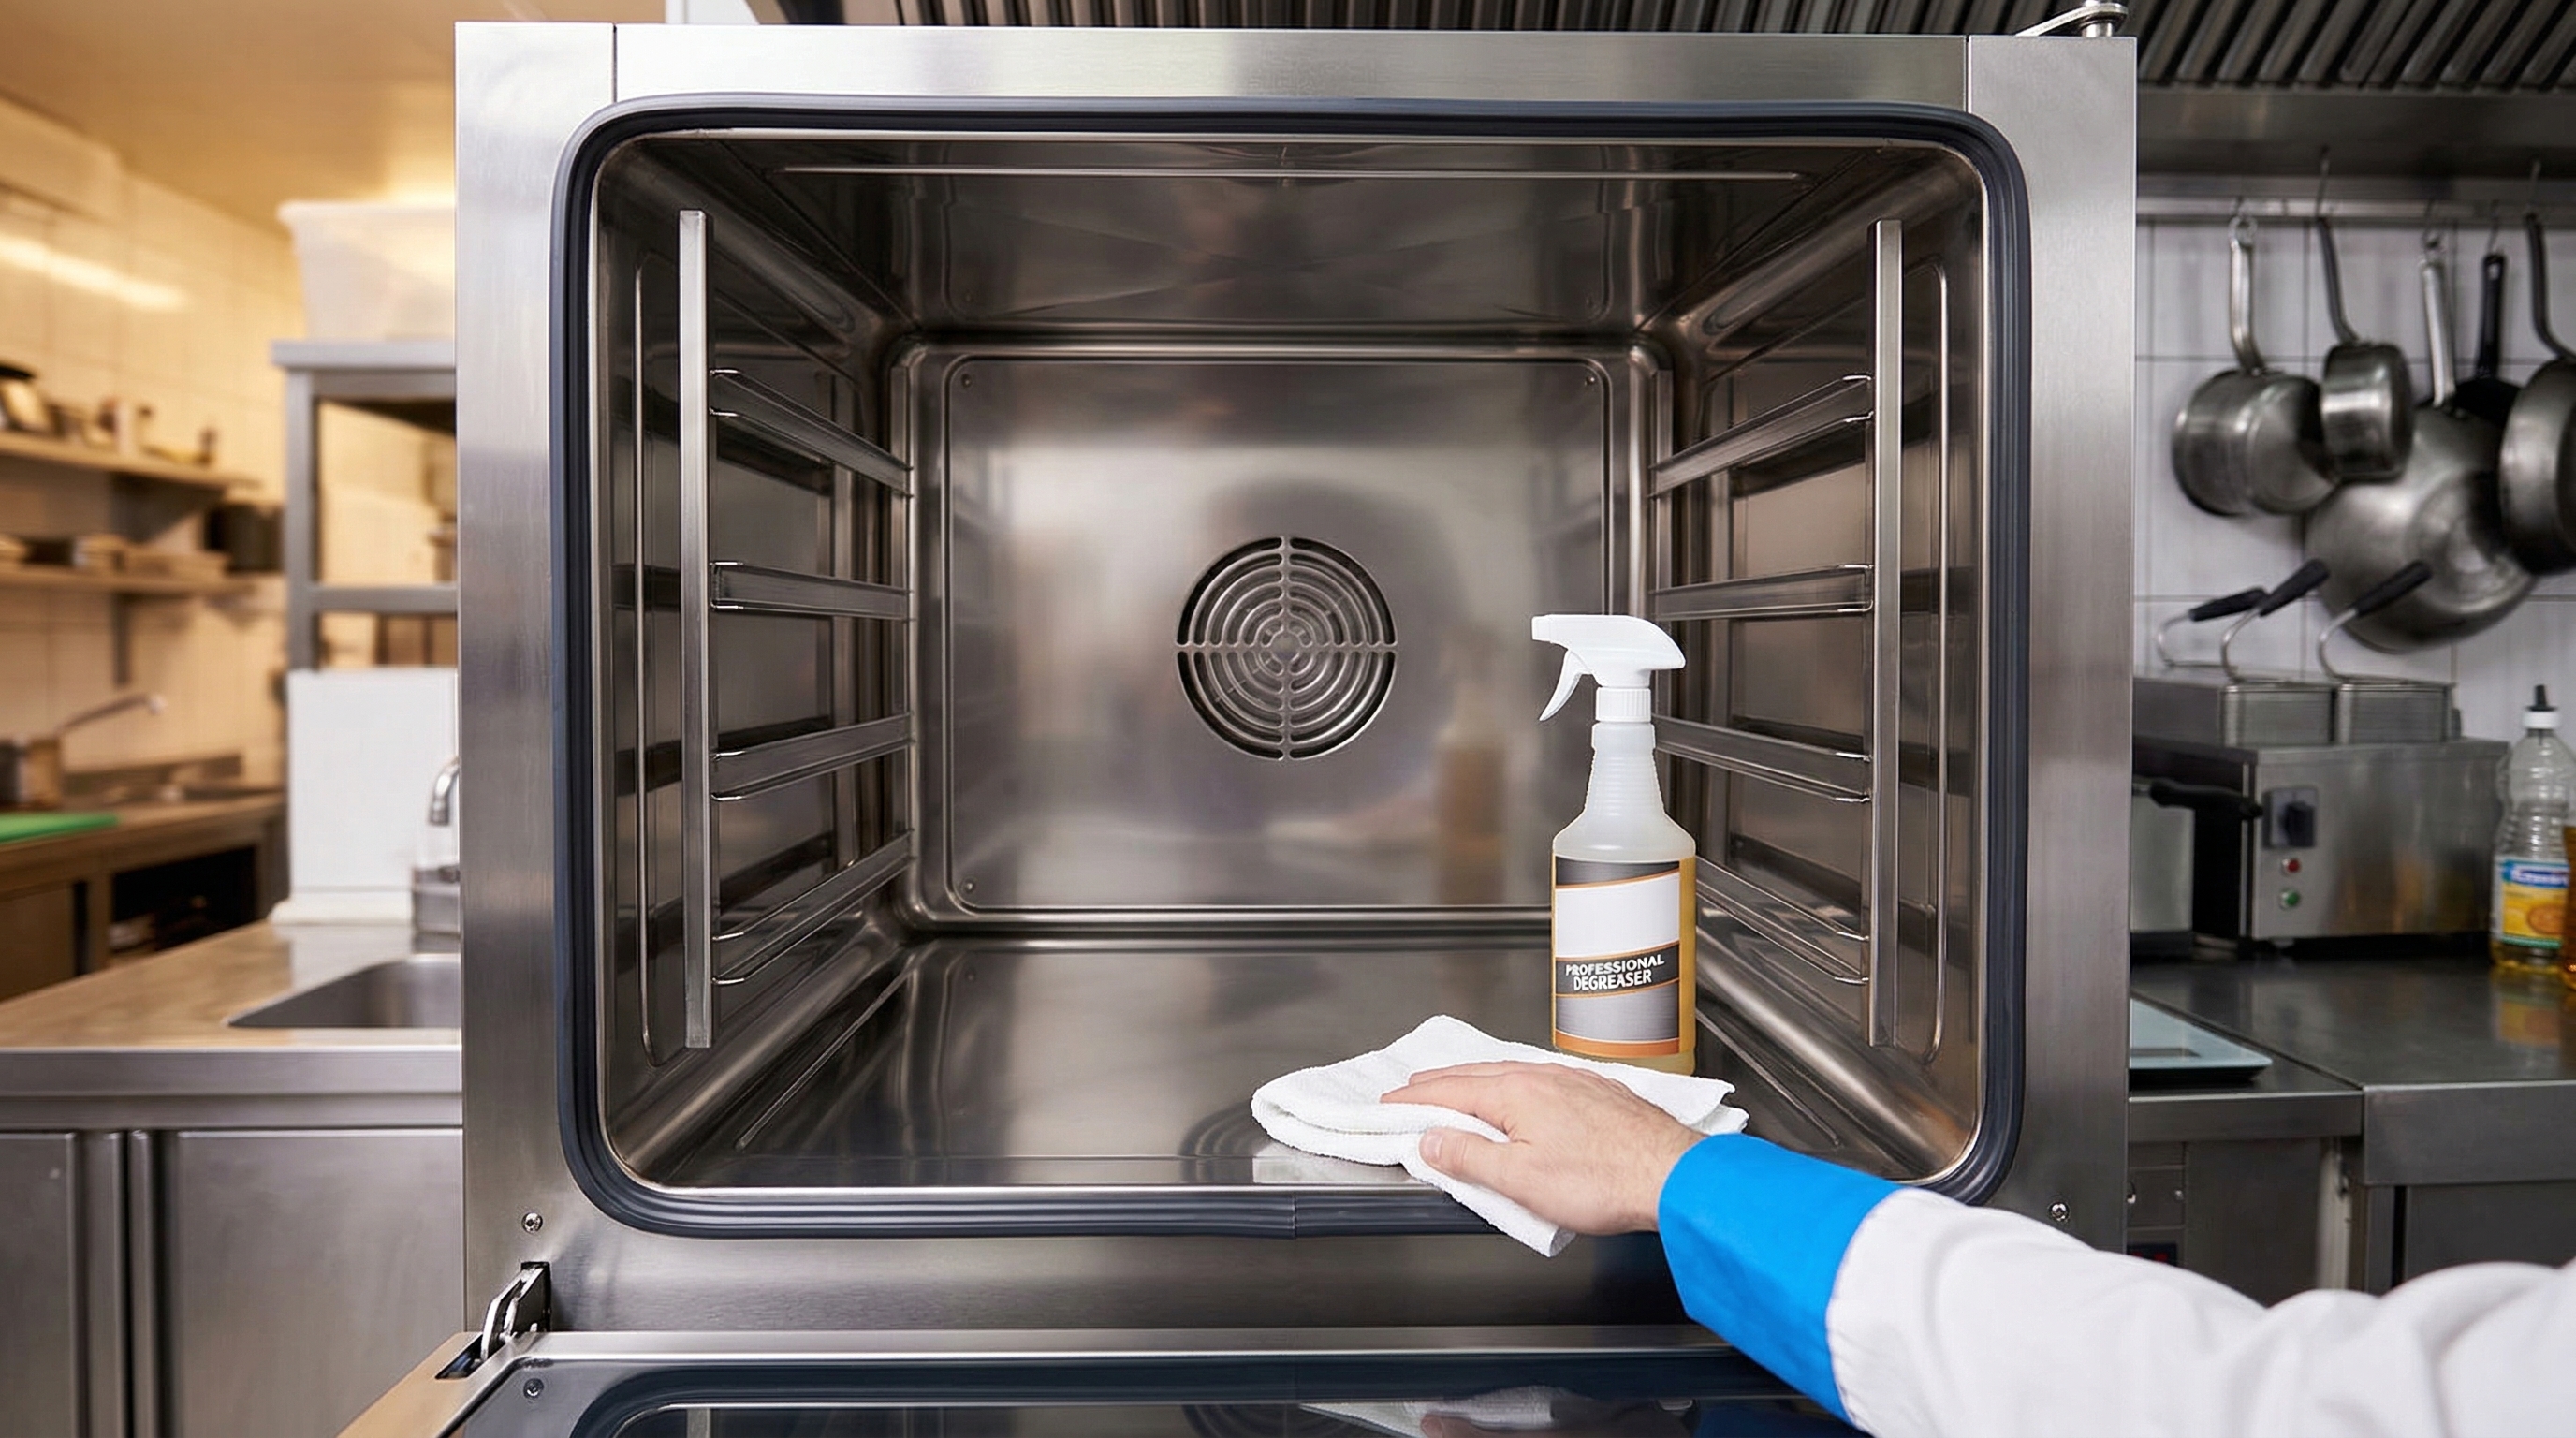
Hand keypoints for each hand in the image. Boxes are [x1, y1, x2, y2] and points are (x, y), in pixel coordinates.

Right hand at [1380, 1061, 1702, 1235]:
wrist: (1673, 1175)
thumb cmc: (1604, 1180)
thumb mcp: (1520, 1179)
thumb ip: (1469, 1157)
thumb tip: (1431, 1140)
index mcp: (1517, 1092)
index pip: (1451, 1090)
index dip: (1415, 1099)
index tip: (1390, 1102)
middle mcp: (1544, 1076)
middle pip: (1479, 1074)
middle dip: (1442, 1084)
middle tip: (1414, 1092)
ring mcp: (1575, 1082)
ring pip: (1513, 1074)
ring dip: (1479, 1083)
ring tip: (1461, 1093)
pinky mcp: (1600, 1094)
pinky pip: (1542, 1081)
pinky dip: (1515, 1087)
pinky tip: (1522, 1098)